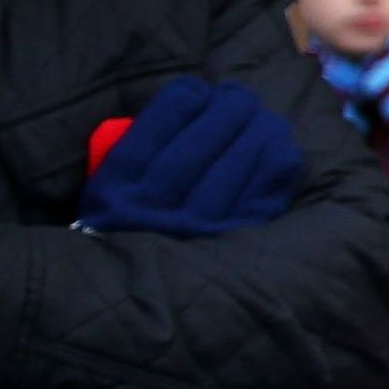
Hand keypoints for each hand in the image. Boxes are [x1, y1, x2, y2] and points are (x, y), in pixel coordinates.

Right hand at [80, 74, 307, 238]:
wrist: (145, 297)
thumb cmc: (129, 225)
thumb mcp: (110, 189)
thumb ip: (138, 148)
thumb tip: (193, 99)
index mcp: (116, 189)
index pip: (156, 128)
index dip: (188, 97)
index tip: (199, 91)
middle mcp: (155, 210)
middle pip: (204, 139)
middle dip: (230, 108)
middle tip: (239, 99)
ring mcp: (199, 230)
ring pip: (240, 160)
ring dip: (259, 129)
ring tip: (262, 120)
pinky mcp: (236, 244)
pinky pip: (267, 190)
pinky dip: (279, 162)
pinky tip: (278, 148)